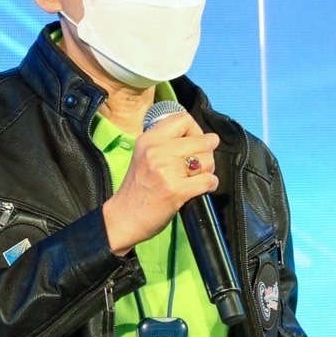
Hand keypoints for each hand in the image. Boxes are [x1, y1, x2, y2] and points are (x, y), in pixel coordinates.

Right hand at [102, 110, 219, 254]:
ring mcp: (166, 171)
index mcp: (149, 139)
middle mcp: (157, 151)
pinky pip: (208, 180)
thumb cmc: (137, 188)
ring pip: (207, 160)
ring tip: (197, 177)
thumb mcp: (144, 155)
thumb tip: (202, 137)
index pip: (184, 119)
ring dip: (209, 170)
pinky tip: (202, 187)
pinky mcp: (176, 190)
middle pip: (202, 141)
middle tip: (200, 164)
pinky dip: (210, 184)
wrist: (124, 217)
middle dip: (207, 153)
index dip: (196, 130)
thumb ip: (167, 143)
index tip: (194, 143)